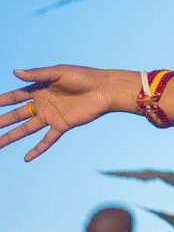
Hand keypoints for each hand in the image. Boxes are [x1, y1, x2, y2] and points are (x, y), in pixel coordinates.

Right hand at [0, 66, 133, 161]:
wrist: (106, 89)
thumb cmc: (84, 76)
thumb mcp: (59, 72)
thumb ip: (37, 75)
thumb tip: (14, 72)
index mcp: (40, 89)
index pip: (15, 96)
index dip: (2, 101)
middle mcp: (43, 103)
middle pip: (17, 115)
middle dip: (2, 121)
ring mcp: (52, 115)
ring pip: (27, 129)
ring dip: (11, 136)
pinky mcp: (62, 125)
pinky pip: (47, 139)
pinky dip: (38, 149)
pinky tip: (27, 158)